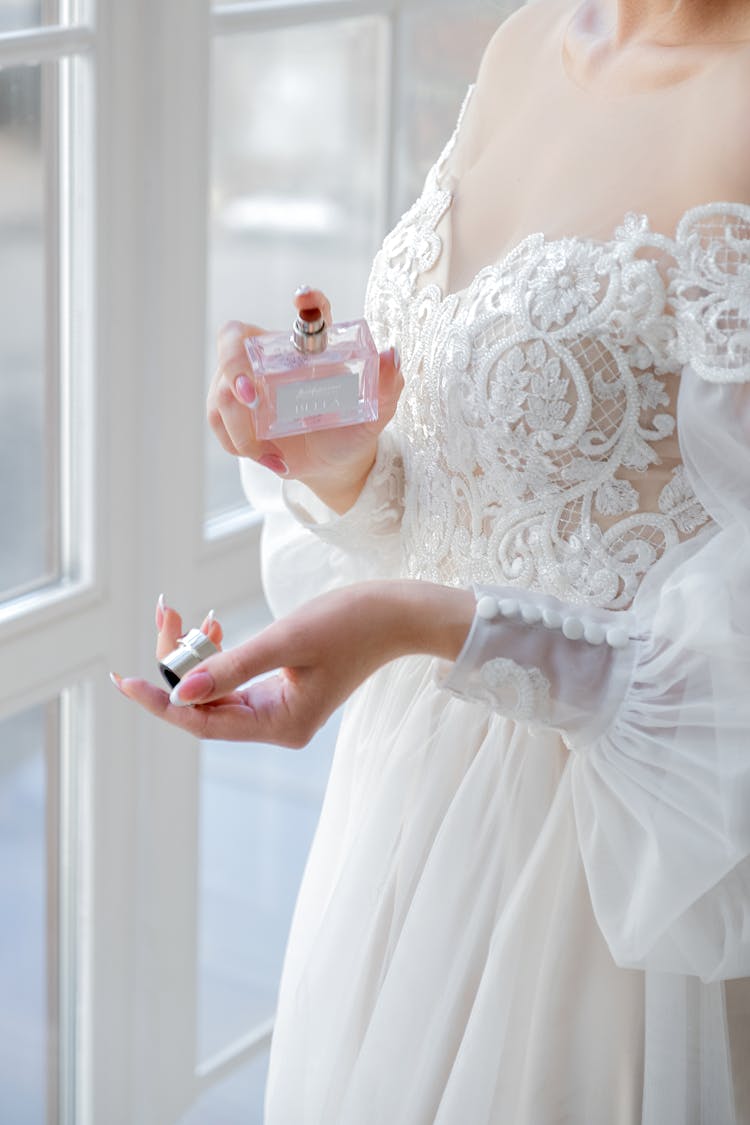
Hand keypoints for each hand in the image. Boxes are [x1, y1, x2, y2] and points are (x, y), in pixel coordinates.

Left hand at [111, 584, 473, 746]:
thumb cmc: (351, 623)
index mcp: (281, 725)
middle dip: (177, 664)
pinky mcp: (284, 690)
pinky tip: (212, 629)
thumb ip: (232, 668)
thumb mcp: (287, 640)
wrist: (398, 614)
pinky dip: (218, 656)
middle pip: (205, 707)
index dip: (161, 701)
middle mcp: (277, 726)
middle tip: (165, 614)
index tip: (125, 681)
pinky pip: (234, 681)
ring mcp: (281, 710)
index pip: (203, 723)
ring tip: (183, 614)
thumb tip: (181, 691)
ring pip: (216, 692)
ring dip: (195, 657)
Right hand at [207, 287, 402, 513]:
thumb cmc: (353, 428)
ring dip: (241, 427)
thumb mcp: (374, 413)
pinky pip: (218, 422)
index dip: (307, 300)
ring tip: (273, 455)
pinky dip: (241, 444)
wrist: (335, 463)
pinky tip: (274, 461)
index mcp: (312, 347)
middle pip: (232, 339)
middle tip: (252, 396)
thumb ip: (385, 386)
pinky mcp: (233, 413)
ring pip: (221, 392)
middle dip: (233, 365)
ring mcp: (246, 384)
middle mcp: (273, 357)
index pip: (310, 312)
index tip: (305, 298)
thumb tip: (391, 356)